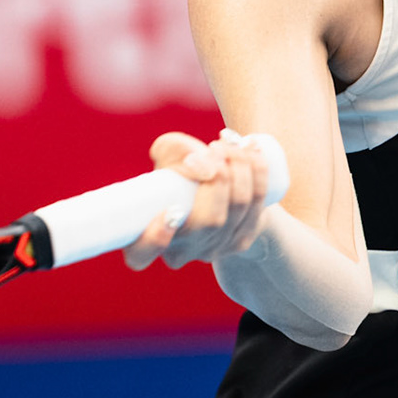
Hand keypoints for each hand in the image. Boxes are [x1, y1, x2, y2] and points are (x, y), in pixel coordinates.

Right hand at [123, 129, 270, 269]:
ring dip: (240, 167)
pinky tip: (253, 151)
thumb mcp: (167, 154)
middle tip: (214, 148)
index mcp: (145, 239)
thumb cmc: (179, 168)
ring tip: (230, 142)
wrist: (213, 185)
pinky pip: (256, 205)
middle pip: (208, 221)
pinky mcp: (239, 242)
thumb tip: (203, 168)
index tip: (169, 211)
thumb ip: (173, 150)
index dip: (154, 239)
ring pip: (236, 208)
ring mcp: (212, 250)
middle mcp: (180, 252)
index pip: (141, 255)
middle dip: (219, 178)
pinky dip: (257, 173)